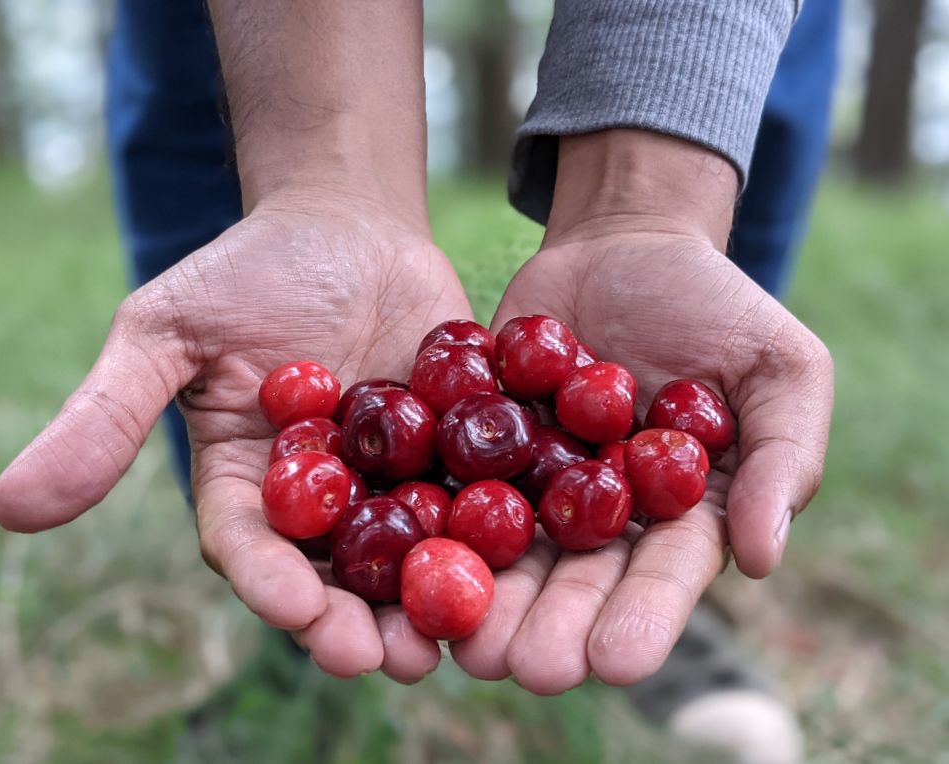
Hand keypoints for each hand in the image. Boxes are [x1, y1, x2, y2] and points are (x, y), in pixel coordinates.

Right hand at [0, 191, 471, 682]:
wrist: (346, 224)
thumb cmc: (247, 270)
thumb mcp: (164, 332)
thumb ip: (107, 417)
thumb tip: (9, 510)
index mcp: (251, 481)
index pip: (255, 548)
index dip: (274, 586)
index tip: (302, 617)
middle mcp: (326, 495)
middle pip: (339, 572)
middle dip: (362, 618)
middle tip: (392, 658)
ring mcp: (395, 475)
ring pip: (412, 549)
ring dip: (434, 596)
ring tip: (460, 635)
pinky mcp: (456, 447)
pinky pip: (477, 493)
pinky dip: (494, 528)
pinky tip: (519, 560)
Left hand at [451, 131, 832, 693]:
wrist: (622, 246)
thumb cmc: (715, 306)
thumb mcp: (780, 366)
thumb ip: (783, 456)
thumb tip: (761, 557)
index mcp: (680, 511)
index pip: (665, 573)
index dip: (643, 616)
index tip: (616, 661)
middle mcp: (604, 513)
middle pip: (578, 578)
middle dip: (552, 625)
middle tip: (524, 670)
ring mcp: (538, 482)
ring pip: (512, 549)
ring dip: (489, 597)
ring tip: (466, 640)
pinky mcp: (482, 445)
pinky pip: (457, 482)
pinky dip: (437, 519)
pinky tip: (409, 557)